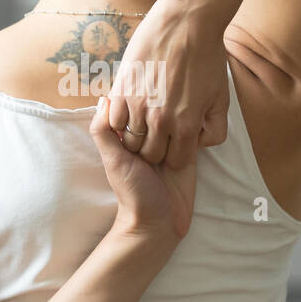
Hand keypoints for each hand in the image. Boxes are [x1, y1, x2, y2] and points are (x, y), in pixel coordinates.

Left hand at [90, 96, 196, 241]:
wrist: (158, 223)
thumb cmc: (132, 191)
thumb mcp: (113, 160)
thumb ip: (103, 131)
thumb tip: (105, 97)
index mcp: (129, 135)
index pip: (133, 104)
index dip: (138, 91)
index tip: (145, 78)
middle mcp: (150, 135)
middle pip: (157, 107)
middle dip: (162, 98)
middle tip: (169, 88)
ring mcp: (170, 141)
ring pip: (176, 114)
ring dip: (181, 109)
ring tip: (184, 103)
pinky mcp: (189, 150)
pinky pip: (194, 130)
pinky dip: (196, 123)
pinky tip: (196, 117)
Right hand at [107, 0, 228, 168]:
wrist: (188, 21)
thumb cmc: (207, 56)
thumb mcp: (221, 98)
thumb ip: (214, 128)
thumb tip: (198, 142)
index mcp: (186, 125)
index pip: (176, 161)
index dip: (177, 154)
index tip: (176, 142)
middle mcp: (160, 120)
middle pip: (150, 154)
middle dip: (156, 147)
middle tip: (160, 131)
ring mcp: (138, 105)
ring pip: (130, 140)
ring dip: (137, 134)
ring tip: (144, 119)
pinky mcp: (122, 89)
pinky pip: (113, 121)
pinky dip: (120, 120)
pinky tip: (131, 108)